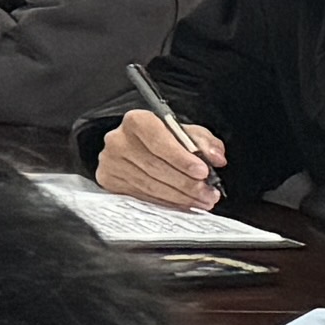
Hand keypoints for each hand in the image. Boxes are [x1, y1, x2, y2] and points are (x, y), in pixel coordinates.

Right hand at [97, 109, 229, 210]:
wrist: (137, 146)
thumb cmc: (164, 139)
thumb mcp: (186, 133)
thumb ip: (205, 142)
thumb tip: (216, 158)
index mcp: (137, 121)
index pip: (158, 141)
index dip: (181, 159)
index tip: (202, 172)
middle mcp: (118, 140)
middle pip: (154, 166)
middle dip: (186, 183)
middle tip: (208, 193)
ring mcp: (110, 162)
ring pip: (149, 185)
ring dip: (179, 196)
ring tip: (201, 200)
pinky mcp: (108, 180)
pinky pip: (141, 196)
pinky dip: (165, 203)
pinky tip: (182, 204)